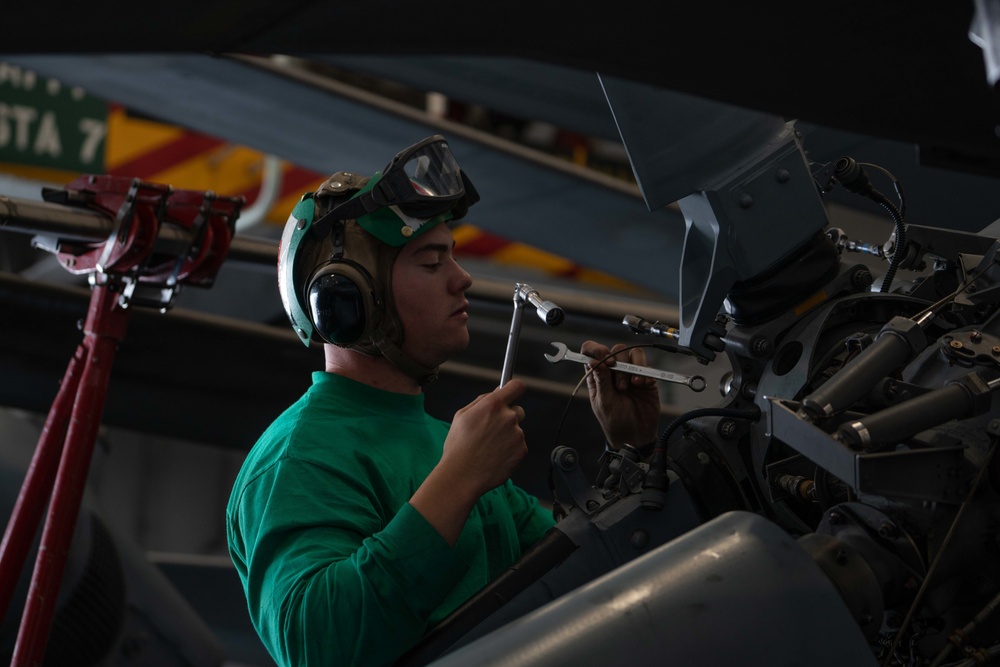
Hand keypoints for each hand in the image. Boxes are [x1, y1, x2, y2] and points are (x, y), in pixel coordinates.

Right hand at [411, 379, 528, 545]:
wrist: (462, 475)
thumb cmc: (458, 446)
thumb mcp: (462, 415)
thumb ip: (482, 401)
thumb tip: (497, 392)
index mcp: (493, 405)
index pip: (516, 386)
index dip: (515, 388)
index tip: (513, 392)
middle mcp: (508, 417)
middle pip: (518, 410)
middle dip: (509, 417)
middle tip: (493, 431)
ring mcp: (517, 434)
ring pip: (517, 430)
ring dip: (508, 436)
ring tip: (489, 448)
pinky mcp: (522, 450)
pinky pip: (519, 446)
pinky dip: (510, 451)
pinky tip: (495, 457)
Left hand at [581, 341, 659, 449]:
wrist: (635, 436)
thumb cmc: (615, 422)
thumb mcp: (604, 402)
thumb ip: (601, 381)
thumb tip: (593, 361)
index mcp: (598, 376)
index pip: (591, 352)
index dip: (596, 349)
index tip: (603, 356)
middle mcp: (613, 371)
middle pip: (616, 350)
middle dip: (618, 363)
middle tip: (619, 383)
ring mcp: (630, 373)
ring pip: (633, 354)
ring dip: (633, 367)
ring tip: (632, 385)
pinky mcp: (645, 378)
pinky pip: (647, 366)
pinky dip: (645, 372)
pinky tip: (643, 385)